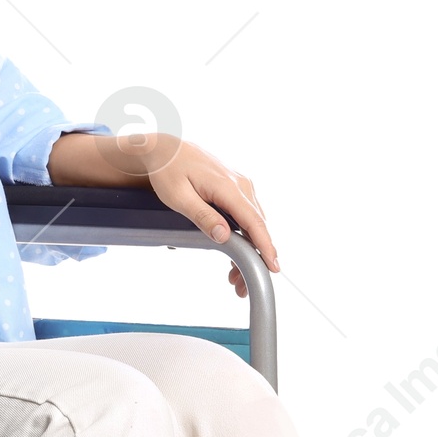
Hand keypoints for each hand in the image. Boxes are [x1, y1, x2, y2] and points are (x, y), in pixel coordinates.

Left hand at [52, 129, 278, 298]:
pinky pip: (246, 215)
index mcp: (228, 187)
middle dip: (254, 258)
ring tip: (234, 277)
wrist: (164, 150)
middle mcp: (241, 185)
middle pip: (256, 227)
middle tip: (240, 286)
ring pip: (253, 223)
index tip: (273, 266)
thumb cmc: (167, 171)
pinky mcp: (236, 189)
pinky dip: (245, 236)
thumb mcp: (178, 197)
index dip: (264, 246)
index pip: (253, 222)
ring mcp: (240, 186)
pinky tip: (236, 253)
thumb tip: (224, 236)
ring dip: (249, 249)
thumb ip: (202, 216)